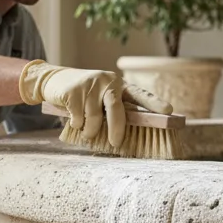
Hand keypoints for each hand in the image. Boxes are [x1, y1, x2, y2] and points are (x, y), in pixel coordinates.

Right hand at [18, 60, 171, 147]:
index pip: (140, 94)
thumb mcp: (102, 98)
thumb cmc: (85, 95)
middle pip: (116, 108)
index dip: (154, 103)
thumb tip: (124, 136)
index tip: (168, 112)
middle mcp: (107, 81)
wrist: (53, 80)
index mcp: (119, 85)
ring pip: (94, 118)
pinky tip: (74, 120)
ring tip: (86, 131)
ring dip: (90, 131)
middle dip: (116, 129)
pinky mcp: (73, 90)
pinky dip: (76, 125)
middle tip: (115, 143)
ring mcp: (90, 84)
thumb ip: (114, 110)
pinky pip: (78, 118)